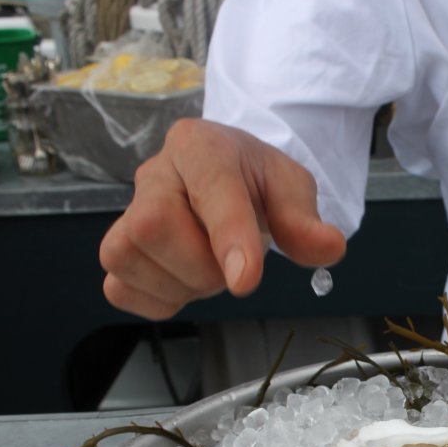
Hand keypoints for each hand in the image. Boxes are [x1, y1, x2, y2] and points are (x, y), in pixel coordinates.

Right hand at [99, 118, 346, 319]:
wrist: (227, 179)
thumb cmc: (254, 181)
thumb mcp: (290, 187)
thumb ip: (304, 219)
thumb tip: (329, 247)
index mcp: (201, 146)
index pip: (209, 187)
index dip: (227, 236)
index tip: (246, 280)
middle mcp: (156, 173)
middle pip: (153, 225)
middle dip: (202, 265)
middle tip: (234, 266)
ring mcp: (127, 211)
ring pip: (126, 255)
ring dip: (180, 283)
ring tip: (210, 269)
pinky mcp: (120, 250)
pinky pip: (118, 287)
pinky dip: (158, 300)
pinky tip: (185, 285)